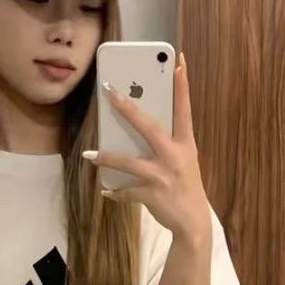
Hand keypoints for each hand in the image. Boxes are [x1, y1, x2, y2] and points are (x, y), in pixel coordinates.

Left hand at [83, 54, 211, 246]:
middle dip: (127, 107)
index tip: (178, 61)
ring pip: (129, 162)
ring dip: (107, 157)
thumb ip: (165, 144)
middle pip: (148, 126)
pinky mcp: (153, 194)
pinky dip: (115, 192)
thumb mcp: (183, 161)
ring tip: (90, 154)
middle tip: (110, 91)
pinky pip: (127, 190)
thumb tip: (137, 126)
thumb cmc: (185, 185)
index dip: (182, 85)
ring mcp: (163, 175)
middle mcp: (175, 156)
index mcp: (185, 144)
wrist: (193, 222)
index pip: (184, 109)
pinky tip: (107, 191)